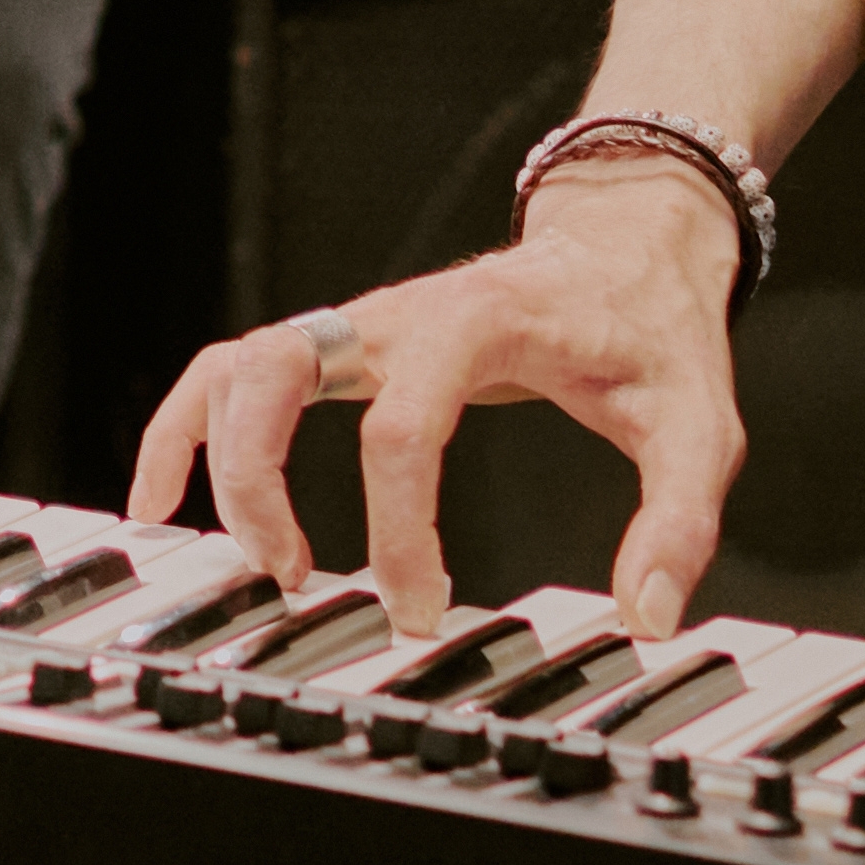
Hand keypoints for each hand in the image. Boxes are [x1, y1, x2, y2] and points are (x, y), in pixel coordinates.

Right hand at [124, 177, 754, 625]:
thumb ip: (679, 521)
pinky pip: (236, 371)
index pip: (402, 425)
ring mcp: (360, 325)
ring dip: (215, 458)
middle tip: (293, 579)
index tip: (419, 606)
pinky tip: (164, 496)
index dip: (397, 527)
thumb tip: (646, 617)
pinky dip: (188, 428)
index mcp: (479, 322)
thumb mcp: (700, 426)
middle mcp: (399, 315)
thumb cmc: (651, 332)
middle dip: (261, 484)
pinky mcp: (343, 343)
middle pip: (276, 373)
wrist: (627, 246)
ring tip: (244, 557)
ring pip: (238, 366)